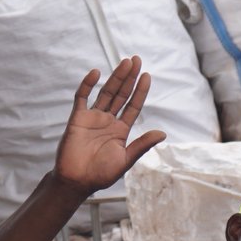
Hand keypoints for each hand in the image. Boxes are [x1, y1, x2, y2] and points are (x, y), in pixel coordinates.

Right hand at [53, 58, 166, 195]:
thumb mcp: (126, 159)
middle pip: (121, 94)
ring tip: (125, 62)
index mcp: (121, 130)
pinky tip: (96, 73)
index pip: (133, 106)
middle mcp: (108, 121)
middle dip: (129, 77)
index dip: (140, 91)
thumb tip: (163, 133)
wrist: (77, 181)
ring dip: (115, 77)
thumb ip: (142, 144)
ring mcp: (93, 117)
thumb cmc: (101, 174)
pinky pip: (82, 97)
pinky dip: (87, 85)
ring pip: (106, 92)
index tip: (147, 76)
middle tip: (136, 60)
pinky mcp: (77, 118)